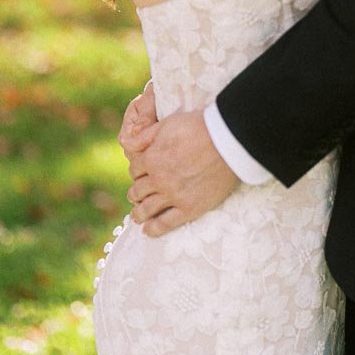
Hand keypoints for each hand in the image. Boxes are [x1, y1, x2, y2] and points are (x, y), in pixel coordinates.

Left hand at [119, 90, 239, 235]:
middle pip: (138, 190)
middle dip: (135, 192)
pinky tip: (148, 231)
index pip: (135, 170)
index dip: (136, 171)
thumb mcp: (168, 124)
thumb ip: (145, 135)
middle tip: (137, 195)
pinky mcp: (189, 208)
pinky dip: (154, 229)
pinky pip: (166, 223)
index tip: (140, 174)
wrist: (228, 141)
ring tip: (137, 216)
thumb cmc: (200, 127)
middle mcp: (158, 179)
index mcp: (151, 158)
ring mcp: (173, 195)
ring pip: (147, 209)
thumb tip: (125, 144)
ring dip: (138, 213)